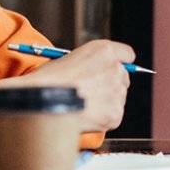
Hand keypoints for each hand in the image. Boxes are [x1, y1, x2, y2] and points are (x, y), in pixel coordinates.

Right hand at [0, 40, 132, 132]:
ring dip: (106, 102)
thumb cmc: (48, 82)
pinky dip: (103, 119)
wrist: (42, 104)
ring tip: (82, 106)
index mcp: (104, 51)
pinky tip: (85, 117)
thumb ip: (89, 63)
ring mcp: (117, 92)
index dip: (119, 63)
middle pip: (123, 78)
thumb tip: (94, 72)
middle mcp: (115, 69)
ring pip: (118, 98)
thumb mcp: (68, 59)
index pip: (127, 55)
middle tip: (91, 93)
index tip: (113, 70)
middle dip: (111, 85)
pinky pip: (114, 116)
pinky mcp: (115, 114)